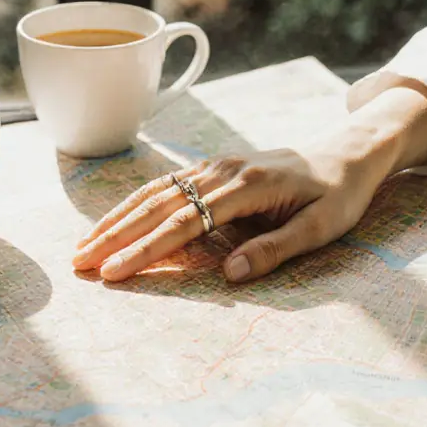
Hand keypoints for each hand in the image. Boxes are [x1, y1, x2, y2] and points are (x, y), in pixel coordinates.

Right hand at [72, 82, 426, 282]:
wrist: (347, 152)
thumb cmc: (338, 197)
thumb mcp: (320, 228)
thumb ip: (275, 249)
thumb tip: (229, 274)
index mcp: (248, 186)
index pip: (185, 223)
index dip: (146, 250)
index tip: (114, 272)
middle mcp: (223, 171)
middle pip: (158, 206)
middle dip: (115, 235)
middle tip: (79, 264)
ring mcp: (215, 166)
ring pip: (155, 192)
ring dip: (116, 219)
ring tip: (82, 247)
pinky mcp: (213, 168)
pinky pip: (166, 186)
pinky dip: (134, 205)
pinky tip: (113, 223)